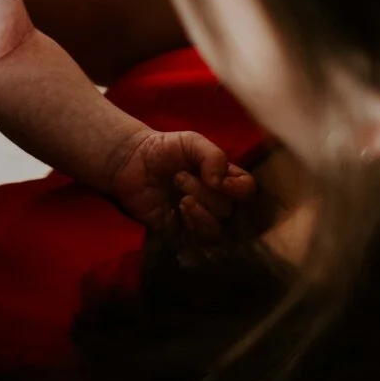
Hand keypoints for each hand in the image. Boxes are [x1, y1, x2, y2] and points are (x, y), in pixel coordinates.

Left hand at [102, 128, 254, 241]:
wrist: (132, 161)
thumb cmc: (164, 150)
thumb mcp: (191, 142)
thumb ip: (212, 155)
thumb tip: (221, 182)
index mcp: (224, 178)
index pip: (247, 190)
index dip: (239, 189)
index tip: (219, 181)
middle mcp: (216, 201)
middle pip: (230, 210)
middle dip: (205, 192)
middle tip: (179, 177)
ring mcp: (199, 218)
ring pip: (217, 228)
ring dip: (200, 210)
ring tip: (180, 195)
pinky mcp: (182, 233)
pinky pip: (198, 239)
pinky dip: (192, 223)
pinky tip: (177, 210)